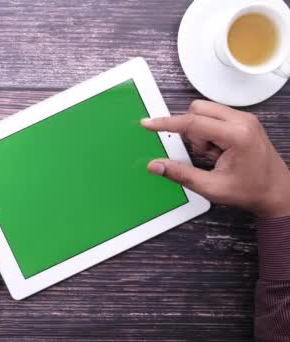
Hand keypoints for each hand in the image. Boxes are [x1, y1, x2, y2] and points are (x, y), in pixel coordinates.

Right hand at [141, 100, 289, 217]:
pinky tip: (219, 151)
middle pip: (198, 110)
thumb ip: (180, 174)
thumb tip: (155, 165)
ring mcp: (245, 118)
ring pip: (205, 112)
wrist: (278, 192)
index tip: (148, 124)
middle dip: (190, 130)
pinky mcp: (244, 121)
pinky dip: (208, 132)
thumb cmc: (250, 190)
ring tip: (213, 155)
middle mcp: (243, 121)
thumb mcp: (211, 187)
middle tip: (202, 154)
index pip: (193, 122)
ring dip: (200, 132)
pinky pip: (214, 116)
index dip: (167, 123)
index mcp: (237, 135)